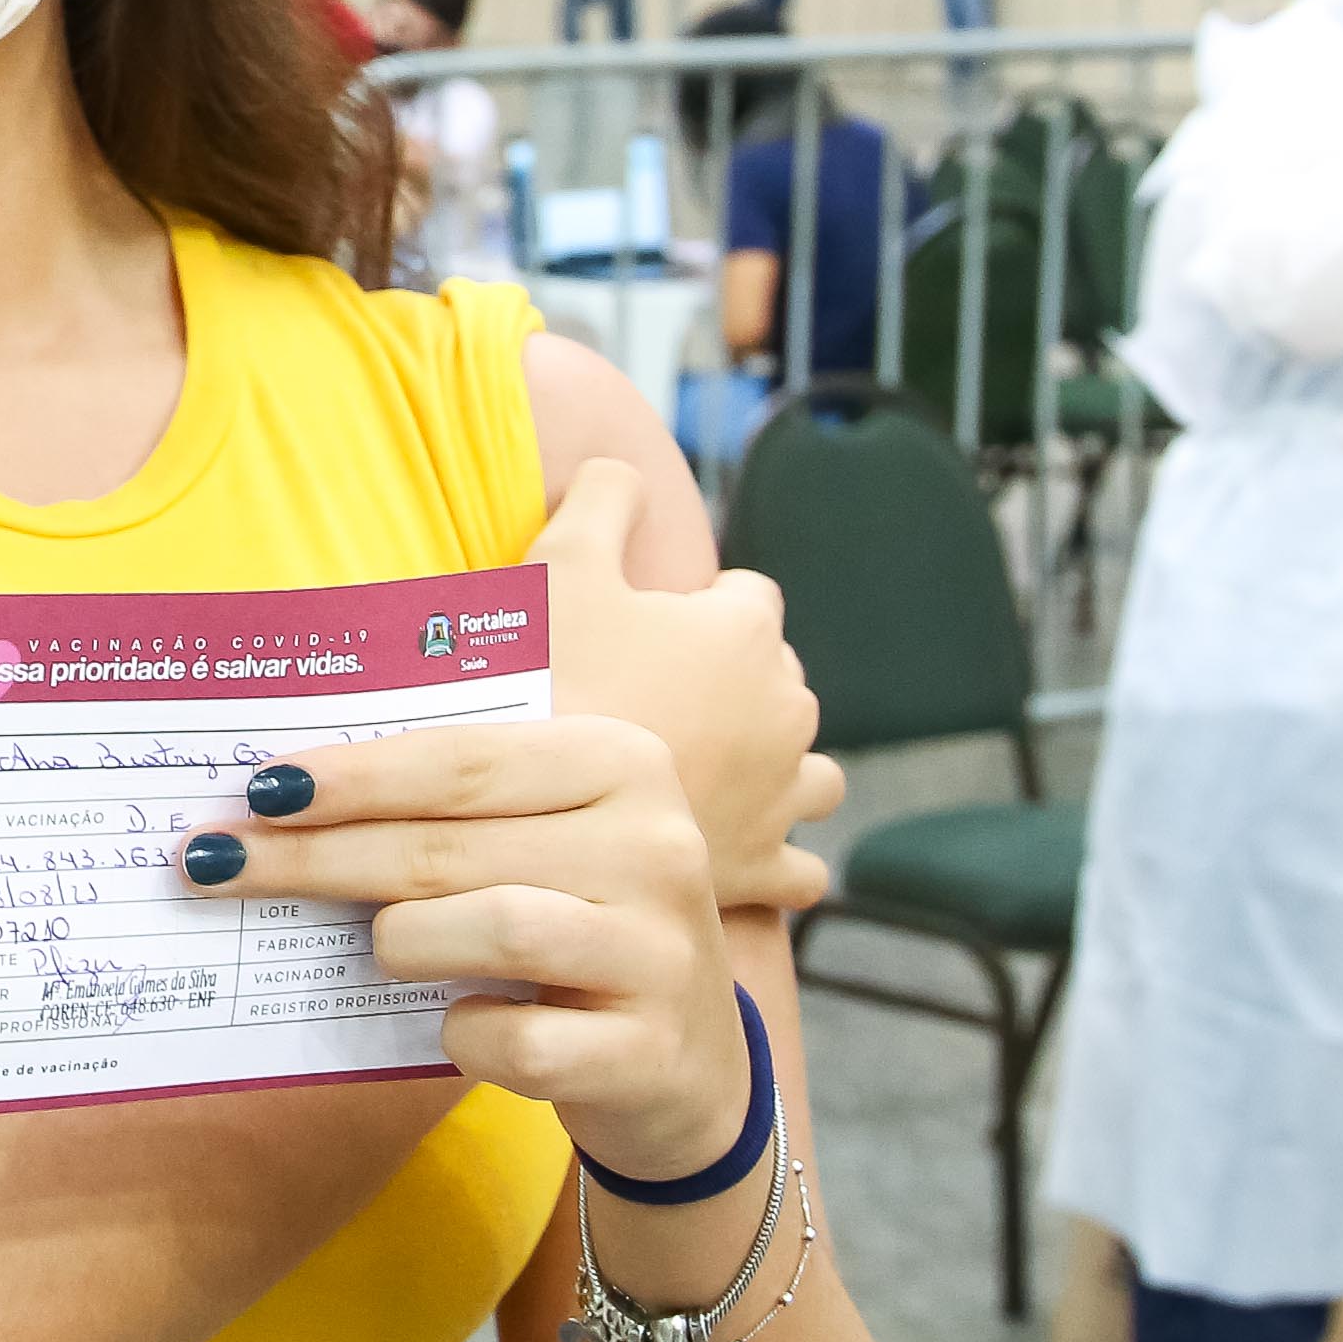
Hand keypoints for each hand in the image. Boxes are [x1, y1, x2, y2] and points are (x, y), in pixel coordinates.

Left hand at [183, 719, 745, 1184]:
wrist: (683, 1069)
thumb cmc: (574, 927)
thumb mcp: (534, 843)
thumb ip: (442, 810)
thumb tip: (278, 796)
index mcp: (620, 765)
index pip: (461, 758)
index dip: (352, 775)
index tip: (257, 789)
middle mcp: (656, 845)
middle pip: (449, 845)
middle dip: (317, 857)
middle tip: (215, 865)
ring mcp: (661, 951)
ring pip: (490, 927)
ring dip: (403, 943)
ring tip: (382, 952)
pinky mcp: (649, 1052)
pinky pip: (516, 1041)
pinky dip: (465, 1036)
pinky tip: (460, 1026)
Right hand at [530, 459, 840, 913]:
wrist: (526, 806)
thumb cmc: (546, 678)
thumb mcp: (560, 561)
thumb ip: (602, 498)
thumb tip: (622, 470)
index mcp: (744, 633)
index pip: (749, 596)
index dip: (700, 606)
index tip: (648, 629)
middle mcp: (785, 709)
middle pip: (781, 681)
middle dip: (738, 687)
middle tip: (659, 704)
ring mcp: (781, 793)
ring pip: (816, 777)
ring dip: (778, 772)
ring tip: (713, 780)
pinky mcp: (763, 866)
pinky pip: (803, 871)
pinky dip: (780, 862)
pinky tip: (735, 855)